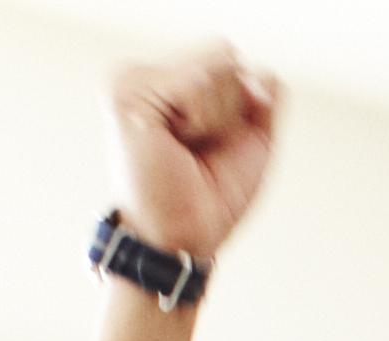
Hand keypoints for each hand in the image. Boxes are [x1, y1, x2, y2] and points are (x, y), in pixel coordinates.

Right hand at [111, 43, 281, 259]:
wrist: (183, 238)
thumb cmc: (211, 198)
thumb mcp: (253, 139)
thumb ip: (263, 96)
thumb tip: (262, 72)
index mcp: (167, 81)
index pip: (228, 57)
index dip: (241, 105)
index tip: (210, 144)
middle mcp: (144, 74)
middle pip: (224, 53)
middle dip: (231, 107)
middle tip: (198, 149)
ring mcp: (130, 78)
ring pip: (215, 64)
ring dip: (217, 116)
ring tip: (185, 146)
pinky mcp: (125, 90)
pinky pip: (196, 82)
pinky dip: (201, 118)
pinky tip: (173, 142)